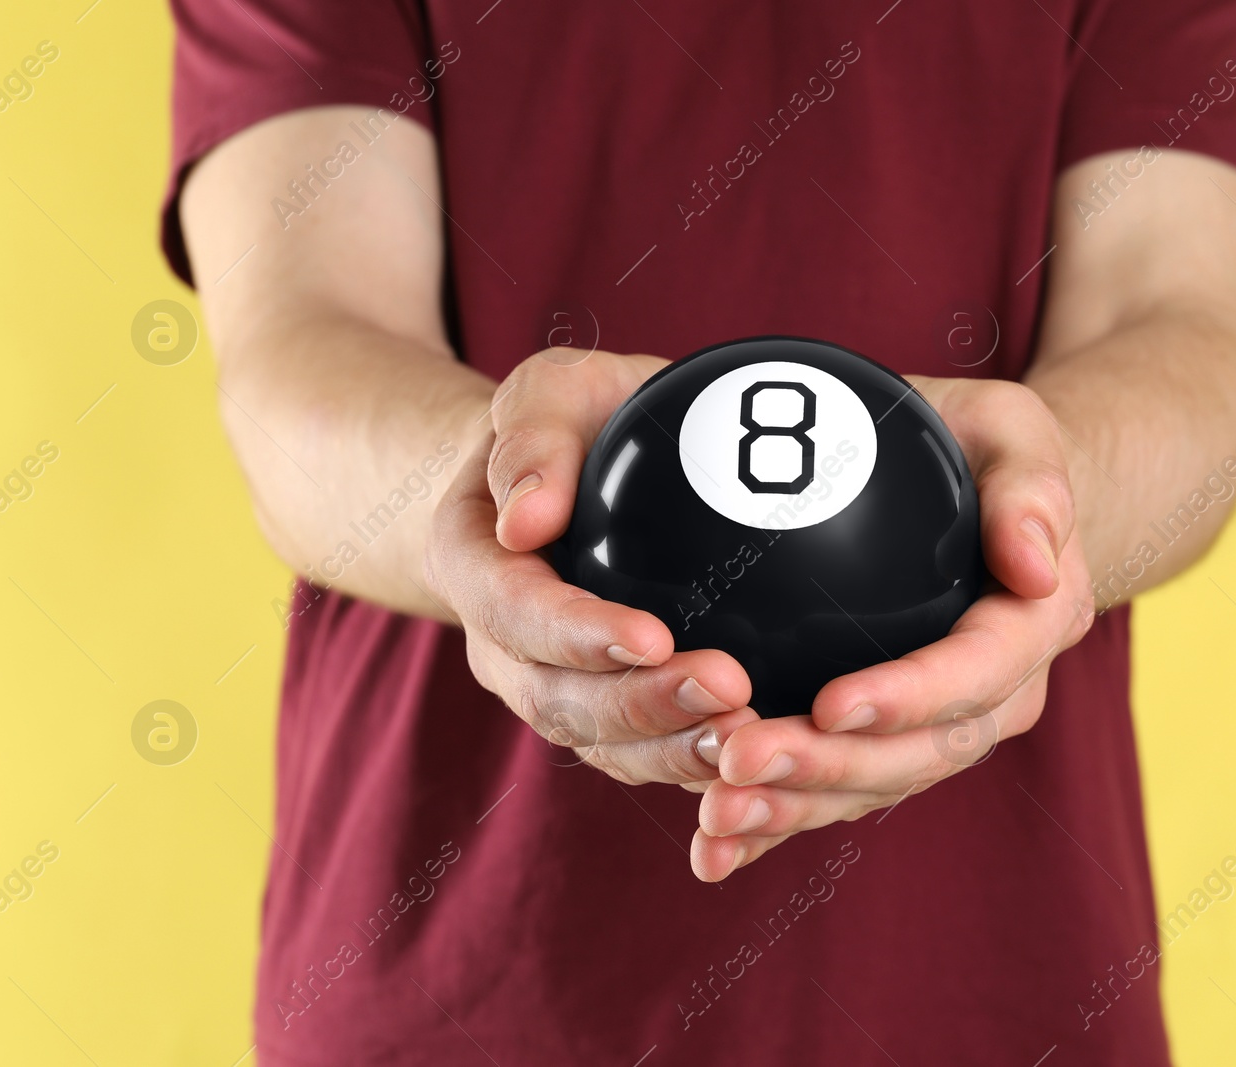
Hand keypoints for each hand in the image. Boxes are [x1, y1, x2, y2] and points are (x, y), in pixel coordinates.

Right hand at [425, 349, 759, 783]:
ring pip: (604, 745)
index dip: (579, 636)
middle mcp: (503, 646)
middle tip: (730, 691)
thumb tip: (526, 517)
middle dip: (641, 708)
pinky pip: (645, 754)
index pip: (516, 613)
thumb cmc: (573, 422)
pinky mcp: (609, 715)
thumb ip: (532, 433)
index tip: (654, 637)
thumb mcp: (551, 390)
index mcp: (474, 565)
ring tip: (751, 737)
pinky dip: (695, 761)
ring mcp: (553, 688)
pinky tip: (761, 750)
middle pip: (559, 700)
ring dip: (675, 751)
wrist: (578, 475)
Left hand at [688, 377, 1094, 879]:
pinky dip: (775, 827)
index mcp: (1028, 629)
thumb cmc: (984, 452)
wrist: (977, 504)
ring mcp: (935, 731)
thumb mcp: (1014, 431)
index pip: (974, 678)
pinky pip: (832, 796)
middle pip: (915, 755)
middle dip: (827, 770)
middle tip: (739, 759)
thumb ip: (1032, 487)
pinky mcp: (881, 746)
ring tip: (715, 814)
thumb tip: (1033, 566)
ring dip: (792, 810)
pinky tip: (710, 848)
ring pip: (869, 788)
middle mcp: (992, 699)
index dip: (907, 699)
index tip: (830, 704)